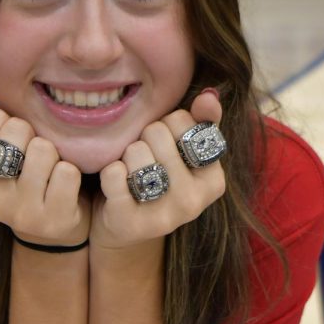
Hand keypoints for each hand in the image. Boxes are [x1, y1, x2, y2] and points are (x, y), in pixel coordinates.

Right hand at [0, 107, 90, 246]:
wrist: (50, 224)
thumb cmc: (14, 178)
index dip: (8, 125)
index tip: (9, 148)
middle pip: (18, 129)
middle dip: (31, 136)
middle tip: (30, 160)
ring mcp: (22, 214)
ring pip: (43, 148)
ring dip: (53, 153)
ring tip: (47, 172)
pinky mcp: (54, 221)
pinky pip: (67, 172)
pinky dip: (71, 172)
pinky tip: (61, 187)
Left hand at [90, 91, 224, 250]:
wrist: (125, 229)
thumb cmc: (158, 179)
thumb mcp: (182, 153)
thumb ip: (200, 122)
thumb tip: (209, 95)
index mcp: (214, 180)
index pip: (186, 122)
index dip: (167, 124)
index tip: (166, 145)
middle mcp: (194, 201)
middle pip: (158, 132)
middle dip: (144, 138)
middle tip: (144, 158)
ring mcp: (165, 215)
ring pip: (136, 151)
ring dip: (126, 155)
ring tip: (130, 170)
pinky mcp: (131, 222)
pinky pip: (115, 174)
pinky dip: (109, 171)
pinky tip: (115, 181)